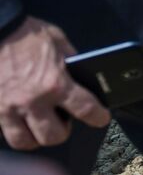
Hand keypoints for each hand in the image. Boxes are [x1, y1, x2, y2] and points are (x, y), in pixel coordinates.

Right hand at [0, 17, 109, 149]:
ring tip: (38, 126)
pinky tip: (16, 120)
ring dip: (35, 137)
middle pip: (53, 136)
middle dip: (62, 132)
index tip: (101, 118)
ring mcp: (7, 108)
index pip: (85, 109)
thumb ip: (71, 61)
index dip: (98, 117)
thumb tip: (82, 75)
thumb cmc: (26, 33)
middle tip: (63, 122)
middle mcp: (32, 100)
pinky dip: (11, 130)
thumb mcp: (57, 41)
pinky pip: (2, 133)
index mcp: (55, 83)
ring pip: (25, 141)